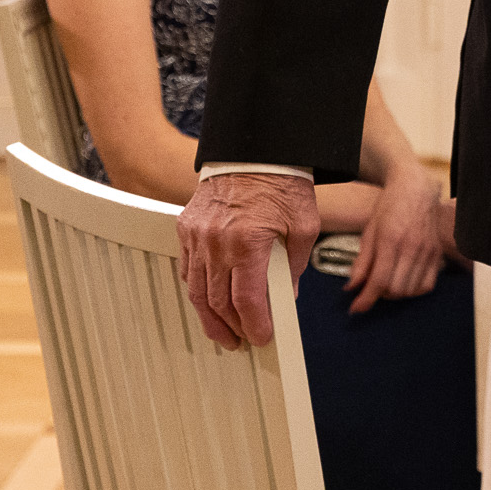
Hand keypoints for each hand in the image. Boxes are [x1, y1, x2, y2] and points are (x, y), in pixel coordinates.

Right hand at [176, 171, 319, 349]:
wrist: (254, 149)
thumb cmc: (281, 182)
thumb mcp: (304, 224)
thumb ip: (296, 265)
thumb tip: (287, 295)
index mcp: (248, 242)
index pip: (247, 301)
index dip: (254, 326)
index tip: (261, 337)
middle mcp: (217, 242)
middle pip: (218, 302)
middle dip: (232, 328)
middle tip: (243, 341)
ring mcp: (197, 235)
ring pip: (196, 291)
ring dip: (209, 317)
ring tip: (223, 332)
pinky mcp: (186, 227)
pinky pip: (187, 269)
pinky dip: (197, 289)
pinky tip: (208, 301)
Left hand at [344, 167, 453, 313]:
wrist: (417, 188)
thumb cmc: (390, 207)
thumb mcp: (369, 231)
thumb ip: (361, 261)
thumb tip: (351, 287)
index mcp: (390, 239)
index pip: (378, 280)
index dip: (365, 299)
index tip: (355, 308)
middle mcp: (412, 247)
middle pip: (395, 289)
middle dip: (380, 295)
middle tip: (371, 287)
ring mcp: (427, 251)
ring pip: (411, 290)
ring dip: (396, 293)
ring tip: (387, 282)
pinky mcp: (437, 253)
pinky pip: (427, 285)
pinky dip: (414, 290)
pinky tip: (404, 281)